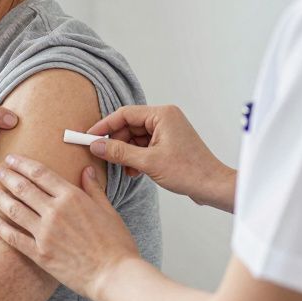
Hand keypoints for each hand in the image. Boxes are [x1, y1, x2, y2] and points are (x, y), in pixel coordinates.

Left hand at [0, 154, 138, 300]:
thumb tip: (87, 169)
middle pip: (23, 188)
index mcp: (72, 196)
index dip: (22, 164)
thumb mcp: (109, 210)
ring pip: (14, 209)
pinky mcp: (39, 253)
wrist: (115, 276)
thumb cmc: (117, 244)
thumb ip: (94, 188)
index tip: (12, 159)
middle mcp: (55, 211)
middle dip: (8, 176)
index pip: (40, 173)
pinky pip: (13, 237)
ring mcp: (45, 233)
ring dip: (0, 197)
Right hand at [85, 104, 235, 210]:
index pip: (124, 114)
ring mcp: (167, 131)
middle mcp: (165, 118)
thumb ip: (118, 152)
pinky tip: (134, 171)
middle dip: (116, 143)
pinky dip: (136, 157)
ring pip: (135, 138)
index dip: (104, 126)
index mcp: (162, 115)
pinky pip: (144, 145)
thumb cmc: (189, 171)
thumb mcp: (147, 162)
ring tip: (125, 169)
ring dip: (126, 153)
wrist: (212, 186)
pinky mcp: (168, 143)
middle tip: (104, 156)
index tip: (89, 137)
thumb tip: (95, 146)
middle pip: (129, 126)